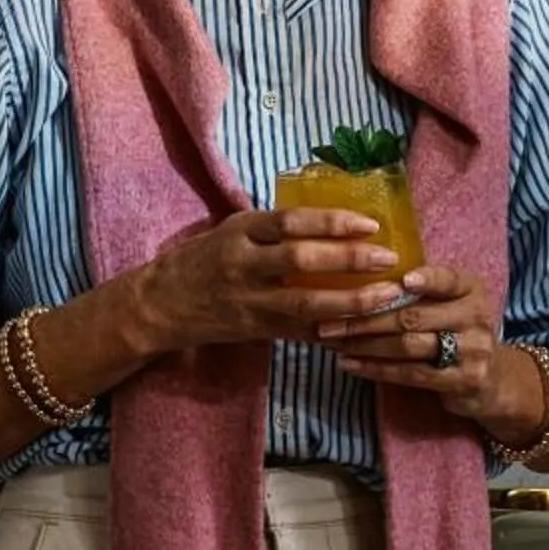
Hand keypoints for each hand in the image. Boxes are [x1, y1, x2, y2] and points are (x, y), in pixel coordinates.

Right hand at [125, 208, 408, 356]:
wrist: (160, 304)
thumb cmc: (204, 259)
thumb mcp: (233, 230)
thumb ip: (274, 227)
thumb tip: (333, 218)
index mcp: (241, 231)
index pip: (291, 221)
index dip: (332, 221)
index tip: (370, 222)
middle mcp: (244, 264)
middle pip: (302, 260)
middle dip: (349, 259)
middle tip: (388, 257)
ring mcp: (250, 301)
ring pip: (306, 303)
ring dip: (351, 301)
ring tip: (386, 295)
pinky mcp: (256, 330)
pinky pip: (301, 331)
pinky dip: (334, 331)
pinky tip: (364, 329)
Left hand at [314, 262, 528, 429]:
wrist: (492, 378)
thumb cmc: (456, 331)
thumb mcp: (450, 303)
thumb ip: (421, 289)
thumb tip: (358, 272)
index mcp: (472, 289)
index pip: (449, 279)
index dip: (427, 279)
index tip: (401, 279)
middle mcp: (476, 317)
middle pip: (414, 316)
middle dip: (366, 318)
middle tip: (330, 319)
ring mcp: (472, 351)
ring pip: (409, 346)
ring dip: (365, 344)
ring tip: (334, 341)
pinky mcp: (462, 381)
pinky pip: (411, 374)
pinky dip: (375, 369)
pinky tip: (350, 364)